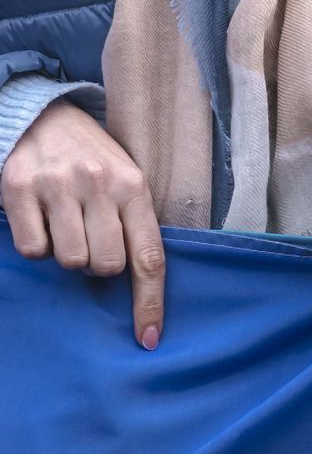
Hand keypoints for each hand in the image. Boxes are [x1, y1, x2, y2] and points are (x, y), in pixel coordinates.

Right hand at [1, 100, 165, 347]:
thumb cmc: (91, 157)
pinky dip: (36, 245)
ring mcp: (58, 187)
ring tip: (65, 225)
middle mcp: (99, 185)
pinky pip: (32, 250)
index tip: (149, 338)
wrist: (42, 115)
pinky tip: (39, 220)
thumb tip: (138, 280)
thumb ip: (132, 220)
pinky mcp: (19, 190)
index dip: (150, 302)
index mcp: (133, 185)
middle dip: (98, 265)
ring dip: (67, 255)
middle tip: (90, 238)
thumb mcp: (124, 178)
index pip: (149, 255)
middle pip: (106, 265)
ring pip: (69, 260)